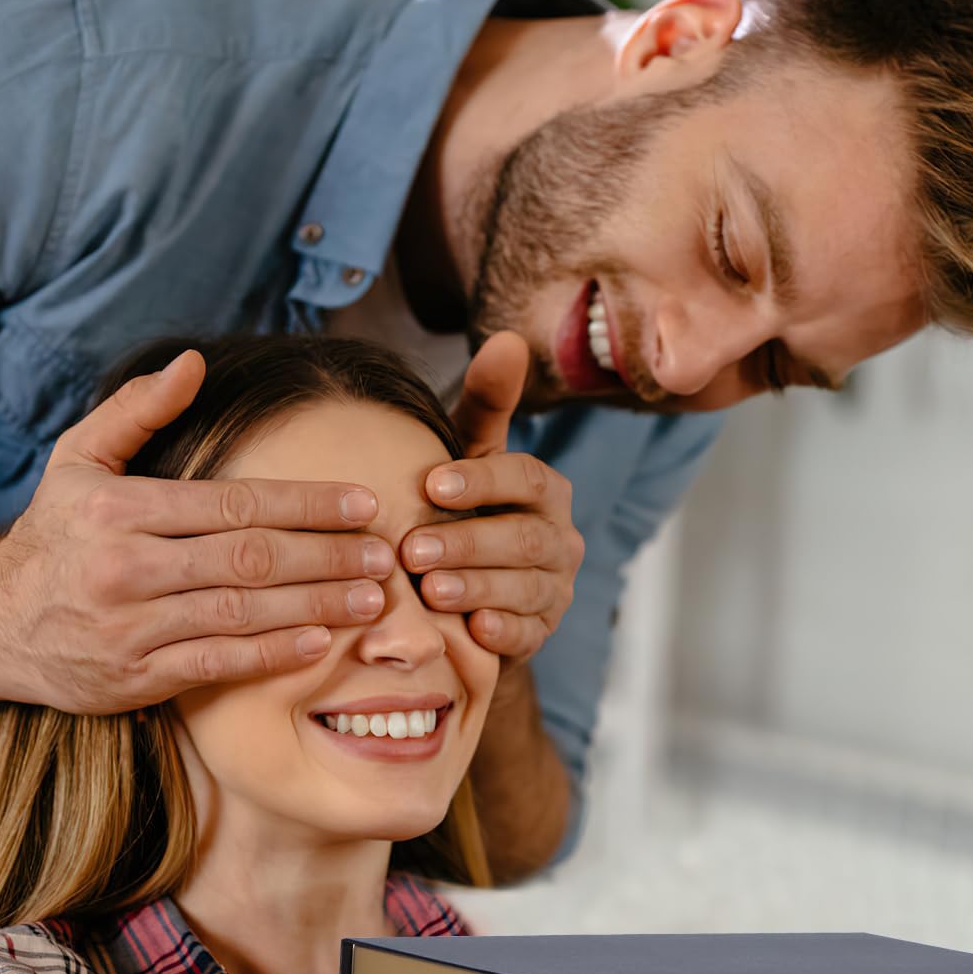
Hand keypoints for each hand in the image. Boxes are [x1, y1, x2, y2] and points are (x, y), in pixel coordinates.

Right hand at [0, 350, 393, 711]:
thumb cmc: (53, 536)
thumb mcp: (77, 459)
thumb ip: (136, 411)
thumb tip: (193, 362)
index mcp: (121, 510)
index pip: (234, 503)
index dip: (306, 503)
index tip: (362, 503)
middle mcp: (125, 569)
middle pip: (248, 559)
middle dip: (325, 556)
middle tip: (384, 554)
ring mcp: (130, 628)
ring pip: (240, 614)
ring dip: (314, 605)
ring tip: (371, 598)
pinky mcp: (134, 679)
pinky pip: (216, 663)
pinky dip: (271, 654)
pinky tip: (319, 642)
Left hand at [401, 332, 584, 663]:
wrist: (465, 593)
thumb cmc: (461, 512)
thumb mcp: (469, 456)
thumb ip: (486, 405)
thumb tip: (507, 339)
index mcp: (546, 490)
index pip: (525, 478)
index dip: (481, 481)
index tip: (431, 484)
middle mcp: (560, 538)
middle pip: (523, 538)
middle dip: (468, 542)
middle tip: (412, 549)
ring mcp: (554, 589)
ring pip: (524, 588)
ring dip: (477, 587)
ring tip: (429, 590)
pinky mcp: (541, 632)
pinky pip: (529, 634)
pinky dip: (503, 631)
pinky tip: (473, 629)